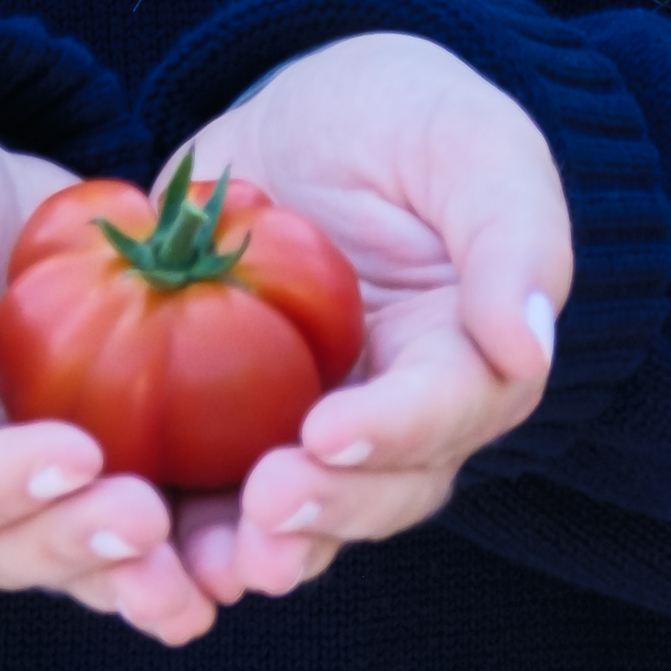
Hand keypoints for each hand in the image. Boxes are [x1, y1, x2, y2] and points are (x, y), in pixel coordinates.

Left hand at [167, 32, 570, 605]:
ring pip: (304, 518)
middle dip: (325, 510)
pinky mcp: (236, 423)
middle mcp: (398, 415)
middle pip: (379, 491)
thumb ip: (512, 235)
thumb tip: (529, 343)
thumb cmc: (411, 116)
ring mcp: (316, 426)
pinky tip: (141, 531)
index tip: (327, 431)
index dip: (393, 432)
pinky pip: (216, 490)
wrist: (312, 112)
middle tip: (263, 507)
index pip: (446, 410)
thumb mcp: (473, 143)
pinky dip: (184, 522)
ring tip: (207, 558)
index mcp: (468, 355)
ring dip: (258, 548)